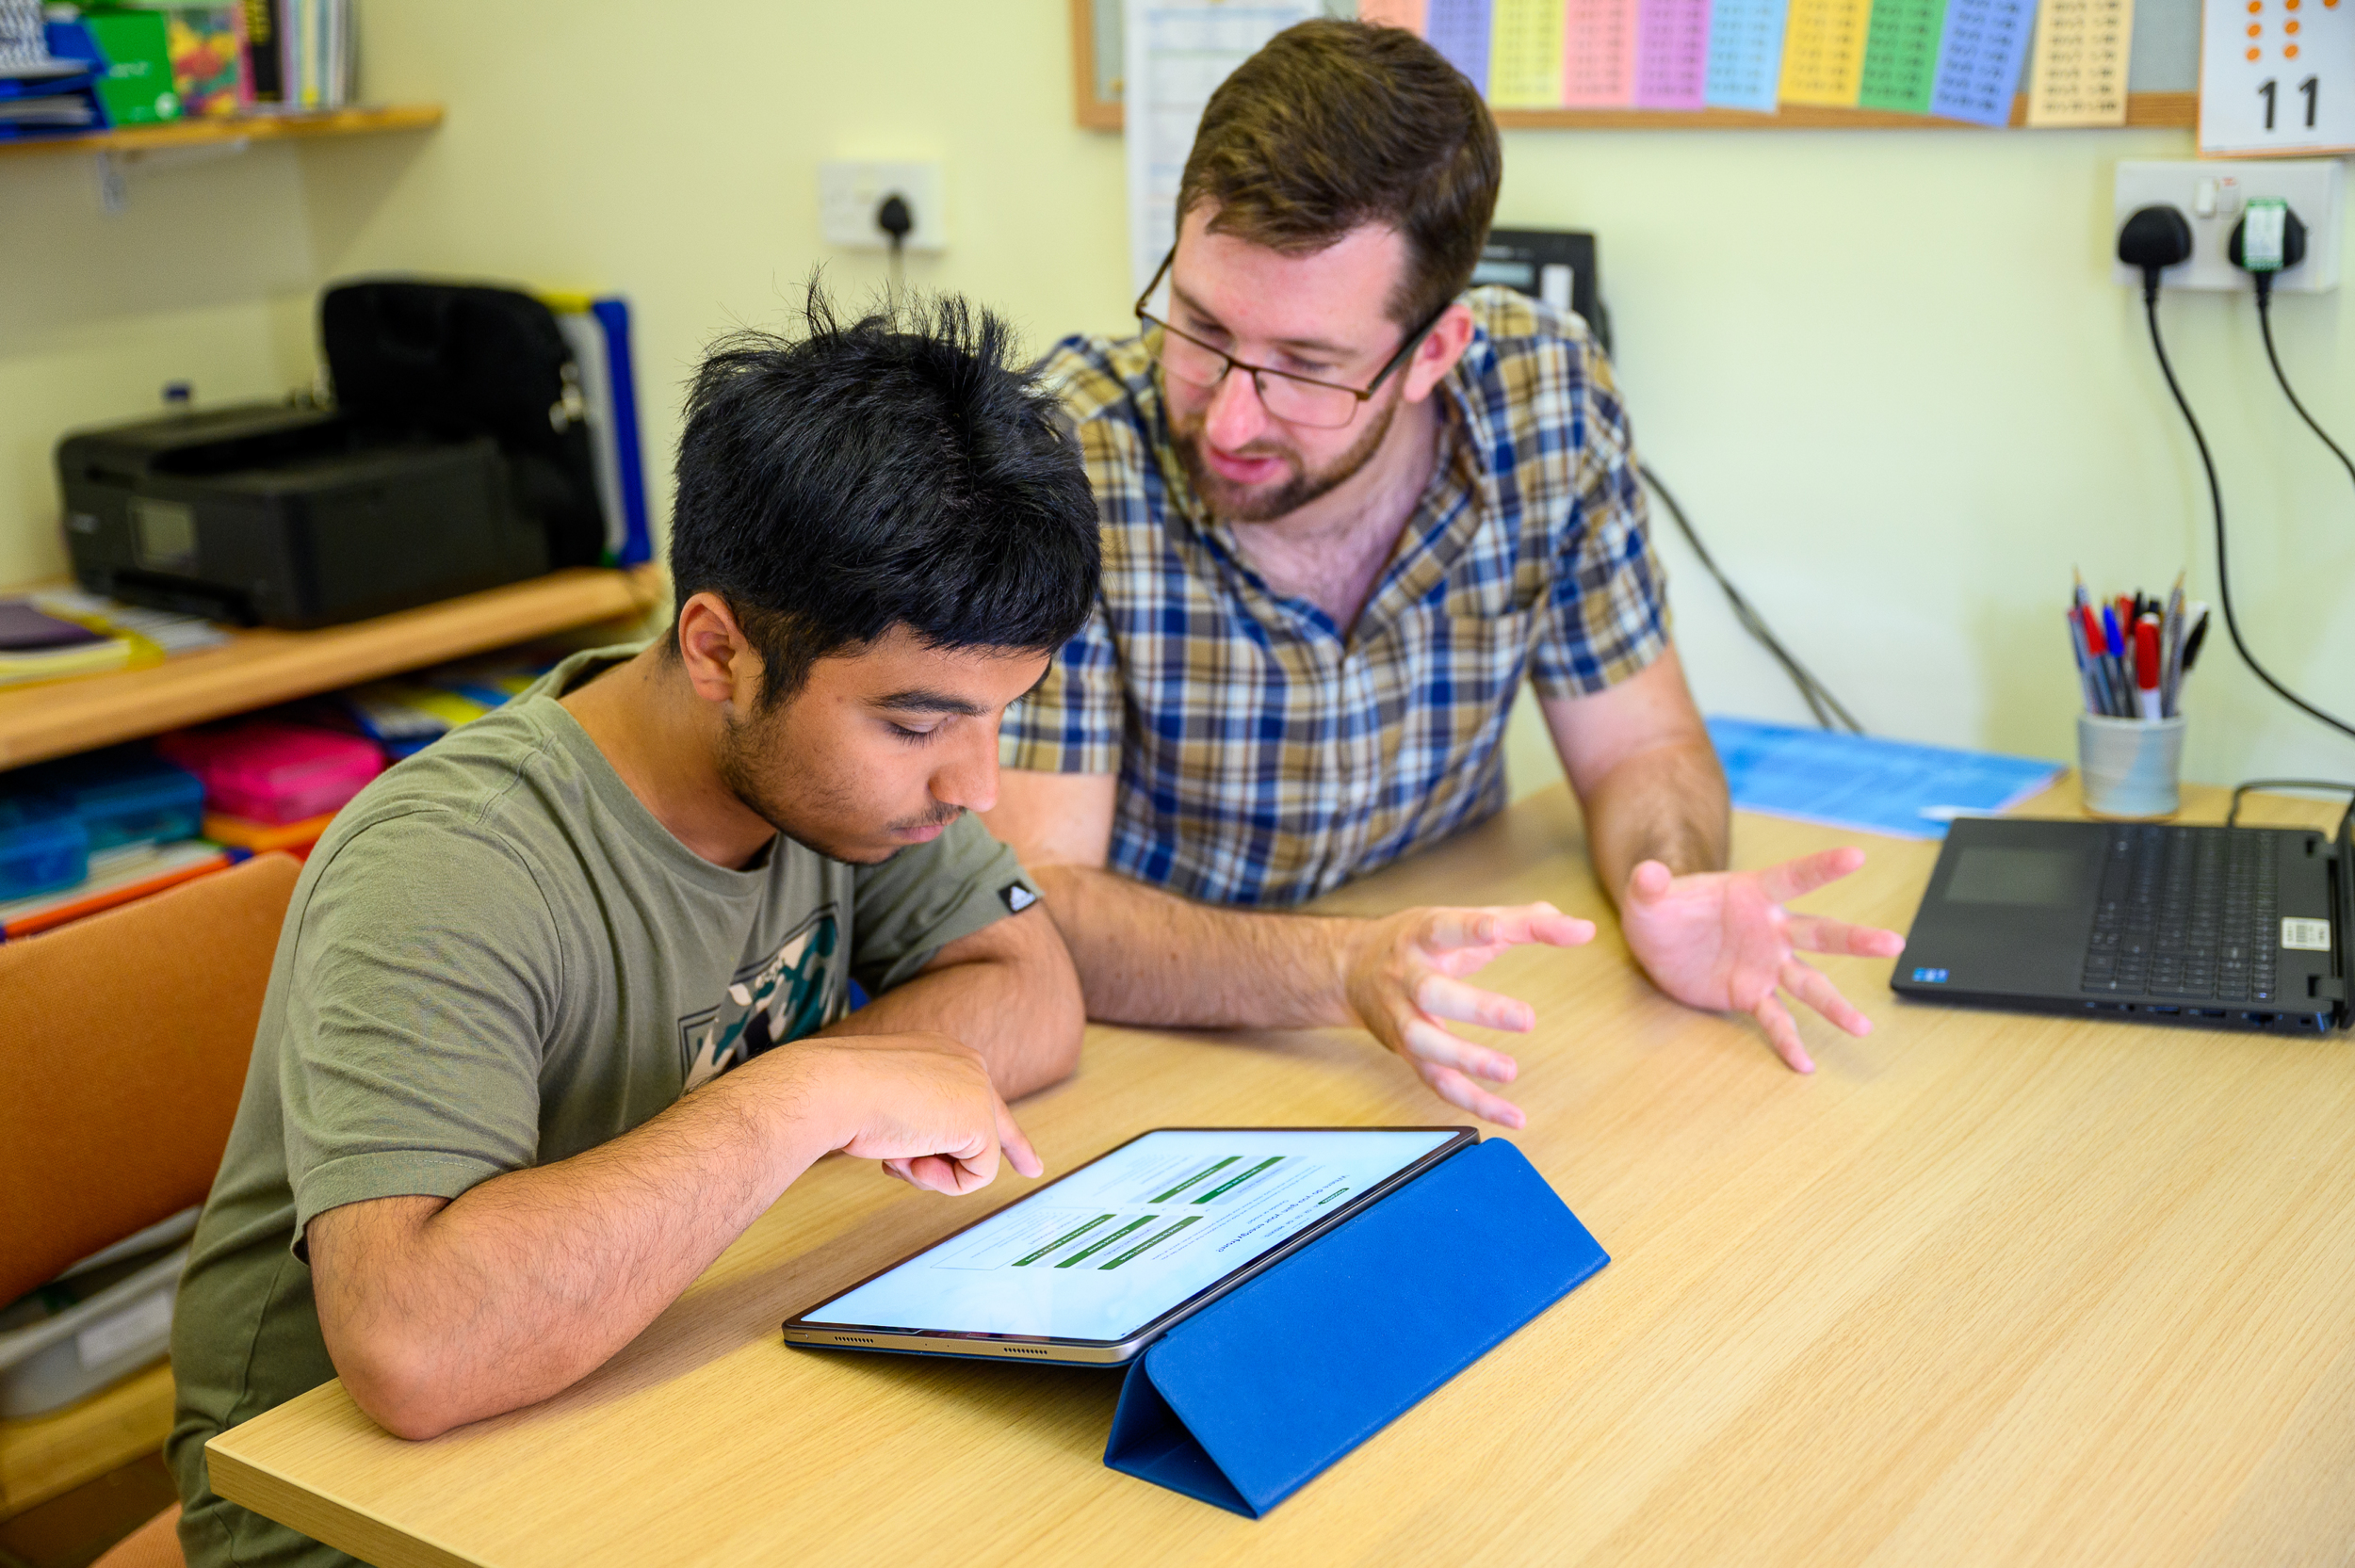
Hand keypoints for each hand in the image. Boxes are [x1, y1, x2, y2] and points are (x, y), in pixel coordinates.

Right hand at [794, 1033, 1044, 1194]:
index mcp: (943, 1054)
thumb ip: (915, 1123)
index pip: (982, 1098)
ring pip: (974, 1158)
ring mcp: (977, 1090)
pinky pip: (977, 1176)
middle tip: (1033, 1169)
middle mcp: (967, 1064)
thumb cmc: (842, 1096)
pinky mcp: (981, 1120)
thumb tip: (926, 1157)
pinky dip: (943, 1181)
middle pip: (994, 1126)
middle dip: (993, 1156)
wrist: (831, 1087)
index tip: (1031, 1164)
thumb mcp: (884, 1104)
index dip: (1007, 1136)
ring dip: (931, 1172)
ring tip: (898, 1155)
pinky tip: (911, 1159)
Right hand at [1342, 904, 1595, 1128]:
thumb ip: (1523, 923)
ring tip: (1509, 1072)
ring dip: (1466, 1060)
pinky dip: (1473, 1102)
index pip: (1447, 927)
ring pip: (1425, 1043)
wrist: (1350, 969)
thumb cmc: (1419, 941)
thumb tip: (1581, 928)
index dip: (1471, 929)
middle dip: (1477, 1008)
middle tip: (1526, 1018)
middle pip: (1433, 992)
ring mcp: (1402, 1017)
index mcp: (1423, 935)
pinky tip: (1511, 1115)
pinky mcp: (1406, 1053)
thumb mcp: (1463, 919)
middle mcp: (1406, 976)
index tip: (1499, 930)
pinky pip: (1437, 1083)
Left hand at [1618, 848, 1905, 1072]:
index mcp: (1753, 894)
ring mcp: (1766, 963)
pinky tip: (1805, 1065)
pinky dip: (1788, 1041)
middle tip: (1894, 944)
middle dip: (1855, 939)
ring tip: (1863, 1028)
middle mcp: (1771, 929)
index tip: (1856, 855)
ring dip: (1835, 1005)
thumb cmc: (1661, 909)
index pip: (1793, 878)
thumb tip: (1648, 874)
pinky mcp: (1751, 993)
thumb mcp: (1648, 896)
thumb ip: (1649, 884)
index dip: (1822, 867)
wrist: (1657, 941)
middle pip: (1820, 933)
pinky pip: (1775, 1019)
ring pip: (1810, 983)